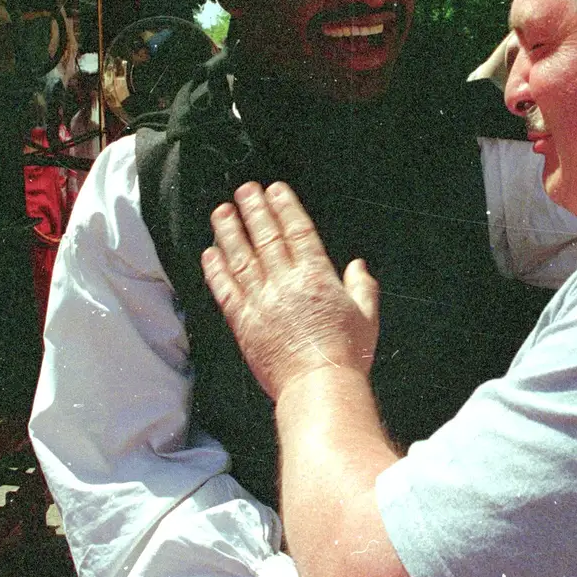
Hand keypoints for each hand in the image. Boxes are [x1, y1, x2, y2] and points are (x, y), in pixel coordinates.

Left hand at [202, 182, 378, 401]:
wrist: (318, 386)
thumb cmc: (345, 356)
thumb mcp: (367, 316)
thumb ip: (362, 286)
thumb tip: (358, 265)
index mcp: (318, 277)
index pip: (298, 232)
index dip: (284, 208)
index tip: (274, 190)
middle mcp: (286, 283)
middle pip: (266, 238)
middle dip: (254, 210)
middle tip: (243, 190)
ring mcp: (261, 301)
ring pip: (241, 258)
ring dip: (229, 232)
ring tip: (221, 212)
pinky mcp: (243, 322)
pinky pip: (225, 290)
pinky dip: (215, 269)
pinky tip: (209, 253)